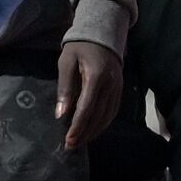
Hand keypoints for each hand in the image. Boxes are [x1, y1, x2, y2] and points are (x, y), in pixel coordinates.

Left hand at [54, 36, 121, 150]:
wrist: (103, 35)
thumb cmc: (79, 47)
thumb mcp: (66, 62)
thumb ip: (65, 87)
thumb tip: (61, 114)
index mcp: (96, 76)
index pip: (86, 108)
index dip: (78, 126)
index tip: (68, 139)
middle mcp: (110, 85)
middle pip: (98, 116)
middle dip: (84, 133)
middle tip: (71, 146)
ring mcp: (117, 89)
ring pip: (107, 117)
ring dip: (94, 132)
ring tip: (79, 142)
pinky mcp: (120, 91)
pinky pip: (113, 112)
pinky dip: (103, 124)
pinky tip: (92, 131)